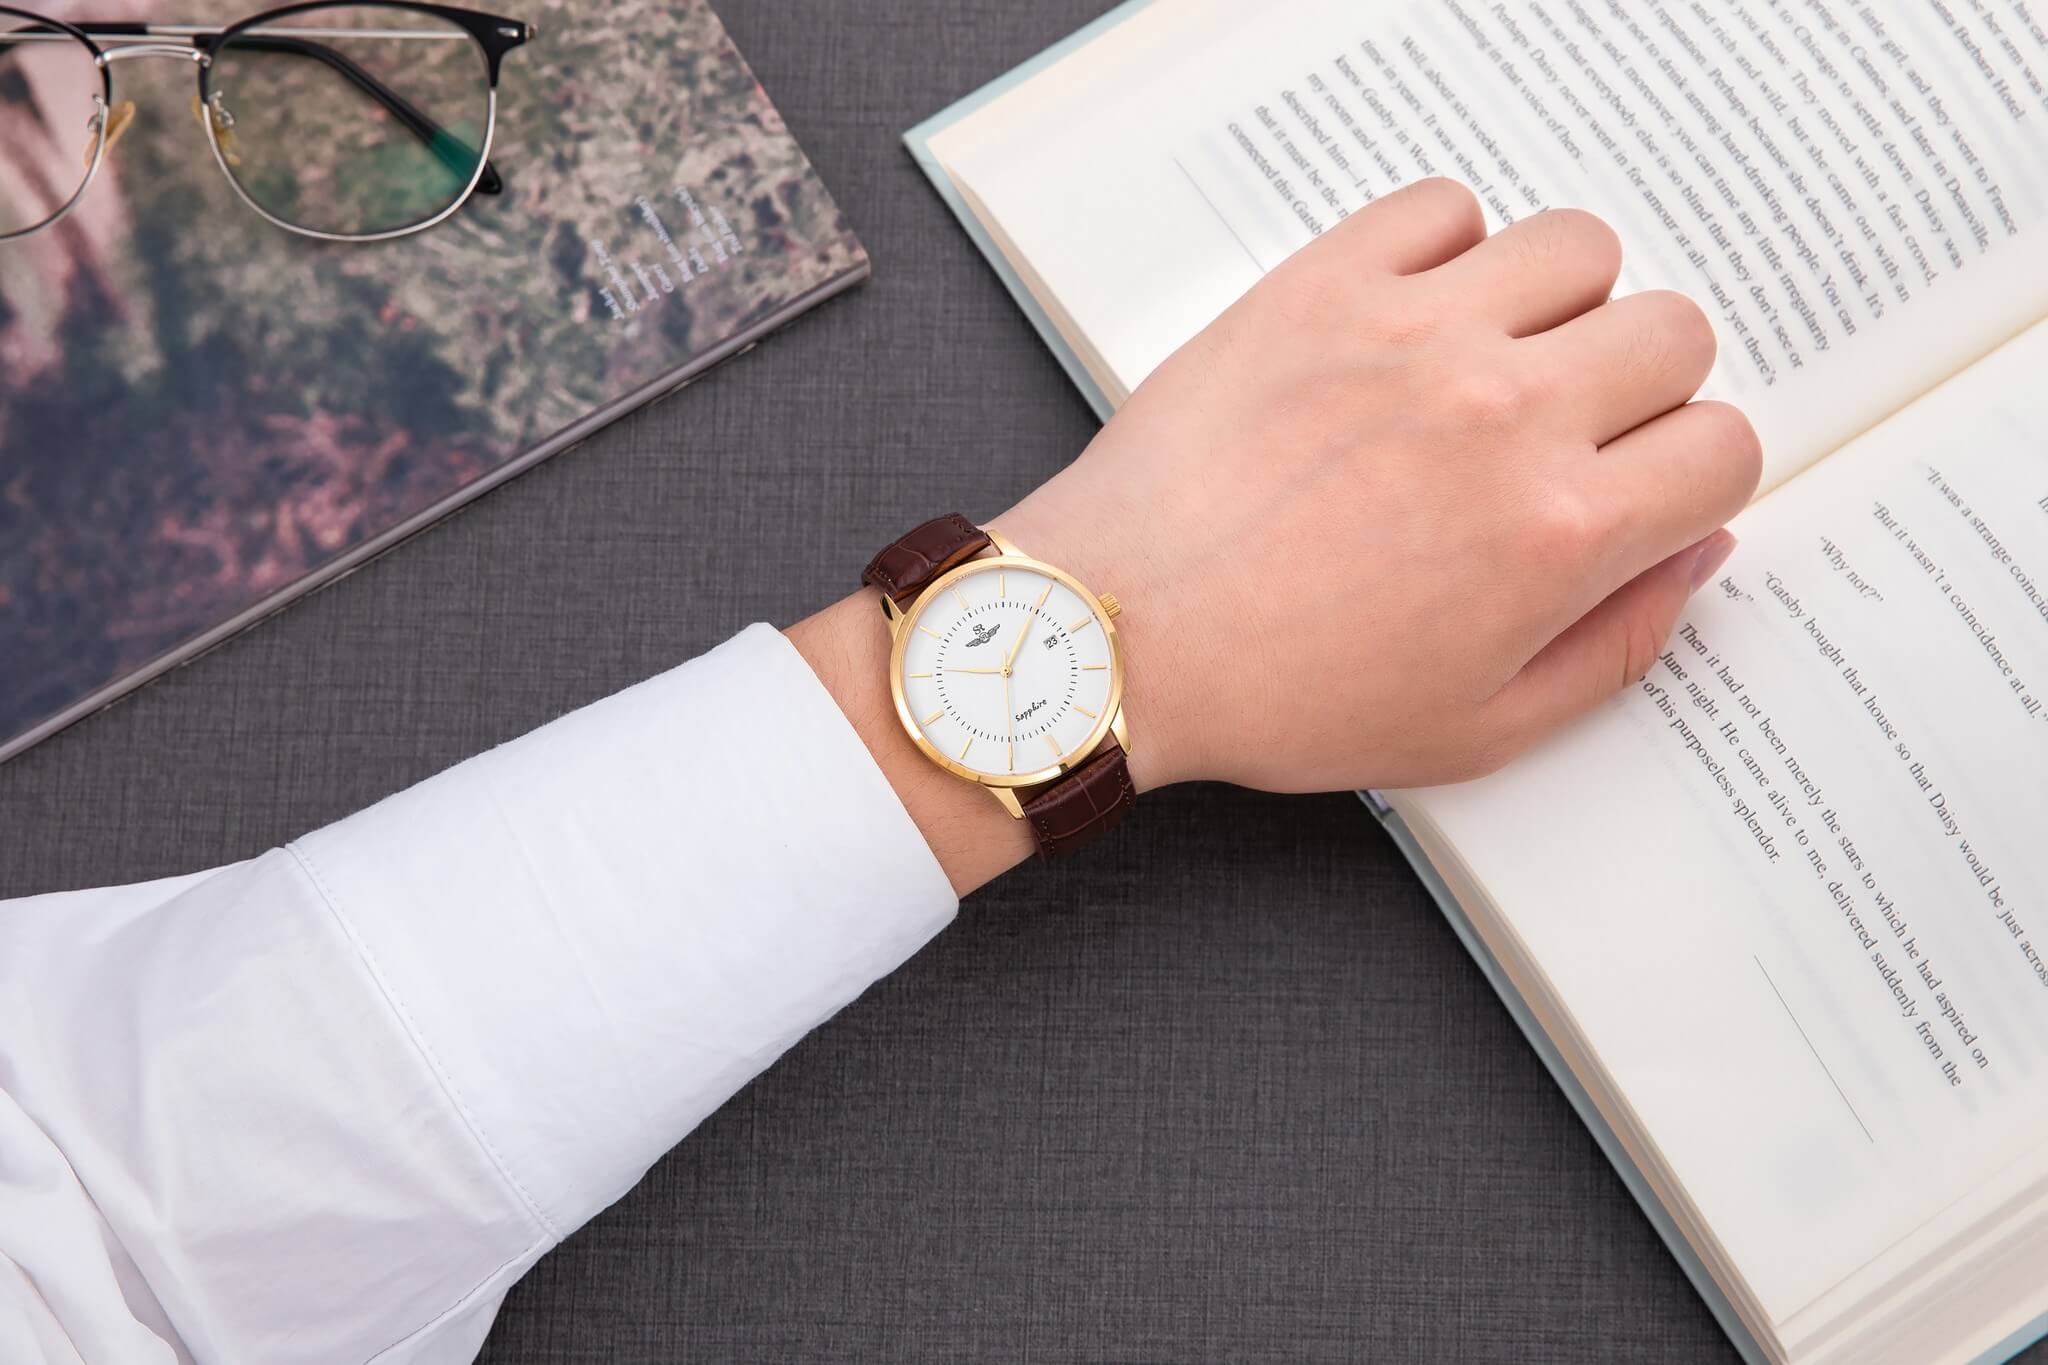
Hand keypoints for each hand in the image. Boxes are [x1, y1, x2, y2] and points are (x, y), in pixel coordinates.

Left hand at [993, 178, 1758, 793]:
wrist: (1119, 635)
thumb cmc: (1280, 695)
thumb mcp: (1475, 730)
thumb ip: (1615, 645)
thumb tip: (1699, 548)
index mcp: (1557, 534)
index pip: (1725, 447)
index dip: (1691, 476)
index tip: (1637, 487)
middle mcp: (1505, 415)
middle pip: (1674, 333)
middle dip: (1643, 389)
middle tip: (1565, 431)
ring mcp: (1413, 335)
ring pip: (1581, 248)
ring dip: (1562, 303)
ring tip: (1494, 361)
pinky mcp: (1324, 284)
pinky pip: (1445, 205)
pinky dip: (1448, 246)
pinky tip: (1413, 314)